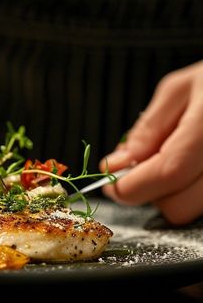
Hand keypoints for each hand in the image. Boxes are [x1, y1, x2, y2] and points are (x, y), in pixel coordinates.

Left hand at [101, 61, 202, 224]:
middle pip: (178, 206)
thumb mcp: (178, 90)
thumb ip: (147, 130)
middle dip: (149, 192)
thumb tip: (117, 165)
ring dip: (170, 194)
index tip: (111, 182)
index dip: (131, 185)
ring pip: (192, 212)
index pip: (168, 172)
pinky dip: (188, 193)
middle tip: (141, 169)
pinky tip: (188, 169)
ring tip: (170, 161)